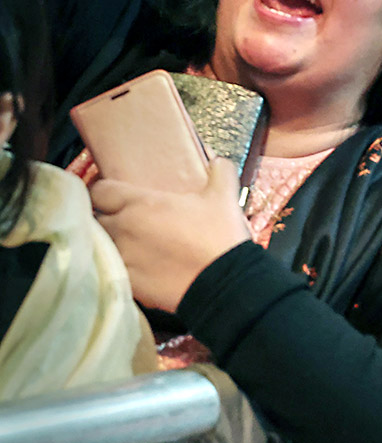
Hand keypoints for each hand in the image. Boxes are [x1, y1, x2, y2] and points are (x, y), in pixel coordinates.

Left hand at [91, 159, 250, 312]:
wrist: (223, 282)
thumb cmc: (220, 238)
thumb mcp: (225, 196)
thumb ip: (218, 171)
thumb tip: (215, 160)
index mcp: (141, 203)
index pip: (99, 190)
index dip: (104, 191)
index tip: (113, 194)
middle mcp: (123, 228)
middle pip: (96, 218)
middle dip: (108, 217)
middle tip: (126, 219)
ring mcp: (121, 257)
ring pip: (101, 244)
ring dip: (111, 242)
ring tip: (130, 245)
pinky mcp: (125, 281)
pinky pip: (111, 268)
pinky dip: (119, 265)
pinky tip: (137, 267)